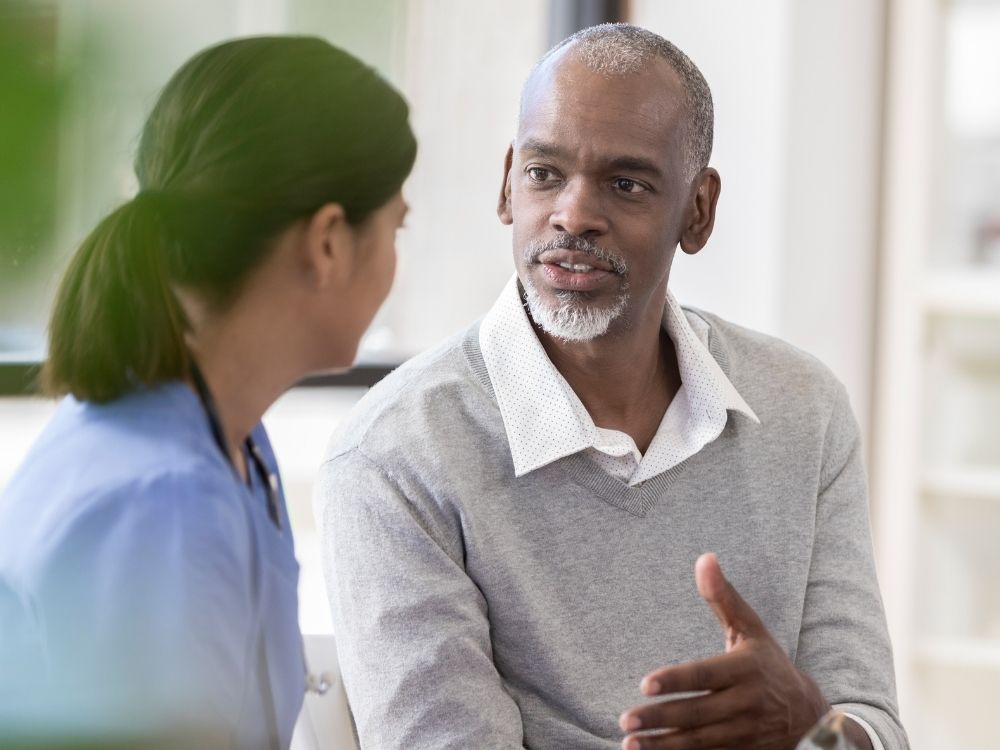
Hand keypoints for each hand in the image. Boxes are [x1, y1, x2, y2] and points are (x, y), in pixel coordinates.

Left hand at [618, 553, 830, 749]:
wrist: (810, 715)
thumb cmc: (769, 664)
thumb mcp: (752, 629)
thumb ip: (723, 597)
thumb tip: (705, 558)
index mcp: (746, 669)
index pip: (705, 675)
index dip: (676, 680)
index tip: (645, 683)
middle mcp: (746, 703)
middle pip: (698, 713)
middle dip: (661, 718)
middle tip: (626, 719)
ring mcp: (744, 733)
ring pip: (700, 742)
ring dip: (664, 746)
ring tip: (631, 743)